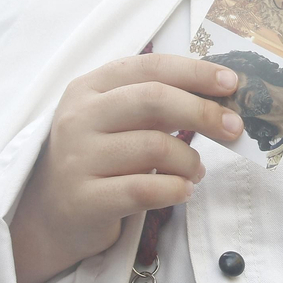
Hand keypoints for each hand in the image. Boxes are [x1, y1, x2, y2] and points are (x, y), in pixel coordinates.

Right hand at [9, 54, 243, 282]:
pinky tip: (182, 190)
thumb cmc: (97, 159)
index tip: (231, 83)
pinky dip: (175, 189)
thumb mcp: (116, 120)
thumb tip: (219, 98)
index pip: (150, 67)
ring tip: (195, 170)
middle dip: (203, 111)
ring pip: (155, 147)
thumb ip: (155, 104)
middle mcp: (79, 117)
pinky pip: (145, 189)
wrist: (48, 215)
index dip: (195, 72)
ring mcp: (78, 158)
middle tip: (233, 129)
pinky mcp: (85, 199)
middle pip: (154, 99)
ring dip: (190, 160)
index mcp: (89, 88)